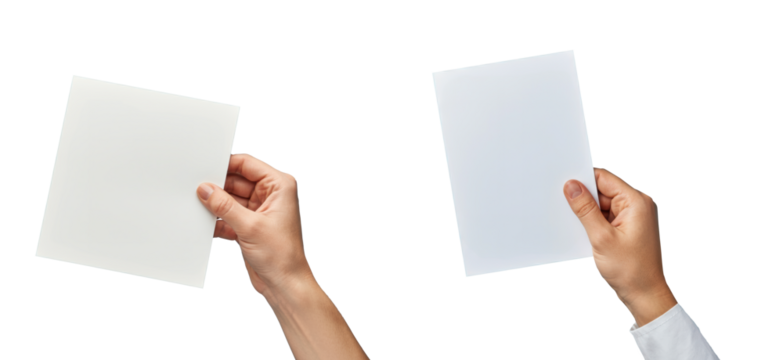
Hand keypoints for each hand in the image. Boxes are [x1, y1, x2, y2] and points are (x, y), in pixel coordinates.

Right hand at [197, 152, 310, 298]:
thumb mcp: (249, 226)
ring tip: (196, 206)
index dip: (226, 164)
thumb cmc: (281, 255)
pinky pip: (228, 214)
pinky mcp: (249, 225)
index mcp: (279, 185)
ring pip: (230, 199)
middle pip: (236, 180)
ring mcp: (259, 210)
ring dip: (215, 205)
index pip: (247, 164)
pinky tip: (204, 223)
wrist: (284, 284)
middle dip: (217, 187)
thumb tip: (205, 189)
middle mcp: (270, 194)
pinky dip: (217, 219)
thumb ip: (225, 206)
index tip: (204, 167)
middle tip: (195, 189)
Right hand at [563, 167, 675, 320]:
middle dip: (584, 200)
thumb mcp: (601, 237)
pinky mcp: (627, 227)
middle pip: (602, 190)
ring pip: (601, 204)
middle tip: (571, 214)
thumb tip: (572, 186)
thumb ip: (585, 209)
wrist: (645, 295)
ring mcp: (633, 216)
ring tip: (584, 230)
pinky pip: (605, 216)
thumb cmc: (631, 270)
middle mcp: (637, 204)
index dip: (583, 180)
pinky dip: (594, 223)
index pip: (604, 177)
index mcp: (636, 201)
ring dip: (588, 214)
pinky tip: (589, 235)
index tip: (564, 187)